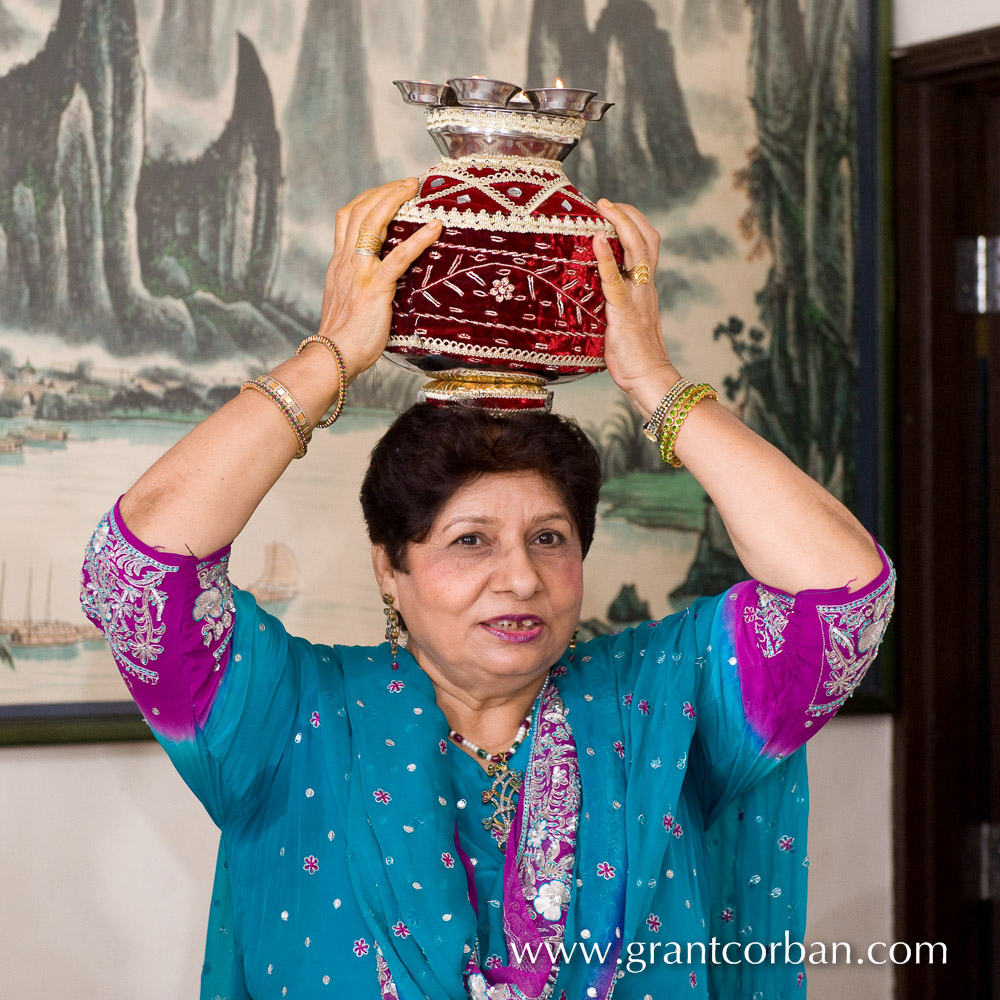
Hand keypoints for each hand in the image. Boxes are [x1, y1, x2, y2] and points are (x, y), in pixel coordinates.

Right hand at [317, 179, 441, 380]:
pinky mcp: (376, 288)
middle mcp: (346, 261)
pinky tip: (435, 227)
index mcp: (339, 264)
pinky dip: (419, 238)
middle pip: (361, 210)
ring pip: (373, 221)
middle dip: (385, 190)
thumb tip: (378, 284)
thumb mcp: (346, 303)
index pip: (347, 217)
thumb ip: (357, 286)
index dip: (367, 198)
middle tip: (409, 182)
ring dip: (396, 199)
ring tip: (416, 189)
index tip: (388, 191)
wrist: (333, 357)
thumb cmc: (343, 339)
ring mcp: (359, 272)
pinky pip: (399, 256)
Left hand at [592, 200, 677, 408]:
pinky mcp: (624, 312)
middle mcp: (645, 287)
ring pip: (636, 250)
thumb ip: (616, 302)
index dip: (634, 222)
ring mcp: (637, 297)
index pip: (648, 244)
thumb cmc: (634, 355)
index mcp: (646, 288)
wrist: (649, 378)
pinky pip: (615, 280)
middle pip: (646, 238)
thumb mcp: (625, 320)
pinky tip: (597, 241)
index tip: (615, 209)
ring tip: (603, 207)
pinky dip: (606, 259)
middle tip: (604, 201)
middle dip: (627, 213)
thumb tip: (596, 292)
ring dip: (620, 224)